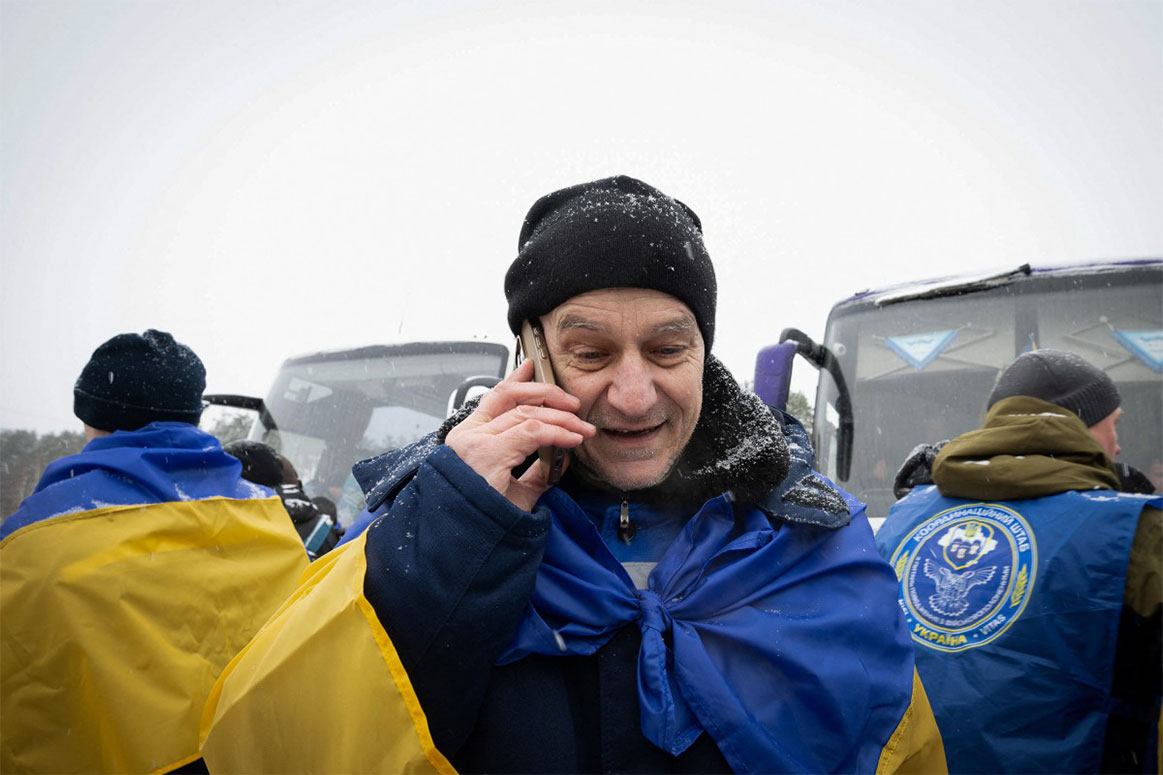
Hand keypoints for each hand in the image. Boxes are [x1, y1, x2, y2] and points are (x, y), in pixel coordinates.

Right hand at [445, 359, 595, 510]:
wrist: (469, 550)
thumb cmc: (485, 523)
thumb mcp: (513, 492)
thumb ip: (534, 472)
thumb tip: (560, 456)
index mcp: (468, 439)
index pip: (494, 398)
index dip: (516, 380)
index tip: (531, 366)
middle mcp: (468, 436)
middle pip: (512, 398)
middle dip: (547, 395)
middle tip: (573, 404)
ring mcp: (475, 444)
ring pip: (526, 414)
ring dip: (561, 418)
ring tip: (581, 428)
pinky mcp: (487, 455)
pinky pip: (531, 433)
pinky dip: (556, 432)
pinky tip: (571, 439)